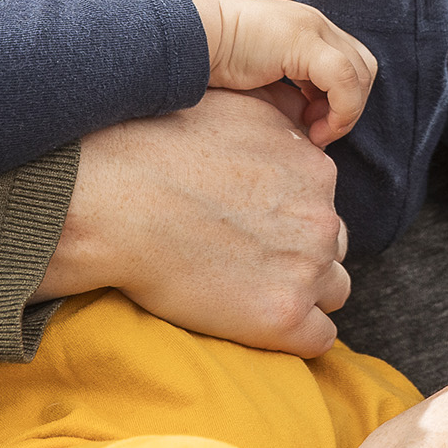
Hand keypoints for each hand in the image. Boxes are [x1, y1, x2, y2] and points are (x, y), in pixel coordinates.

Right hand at [38, 92, 350, 355]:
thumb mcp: (238, 108)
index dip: (292, 219)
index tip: (257, 227)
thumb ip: (283, 121)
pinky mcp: (283, 317)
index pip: (324, 204)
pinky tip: (259, 324)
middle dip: (301, 255)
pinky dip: (295, 335)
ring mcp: (305, 269)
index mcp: (316, 170)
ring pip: (332, 292)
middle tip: (249, 259)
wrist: (115, 202)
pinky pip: (318, 339)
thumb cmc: (159, 149)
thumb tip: (301, 122)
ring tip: (252, 291)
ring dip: (303, 294)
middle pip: (332, 248)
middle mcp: (321, 219)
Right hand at [186, 0, 376, 144]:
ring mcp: (312, 28)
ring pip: (362, 72)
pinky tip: (314, 128)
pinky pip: (344, 78)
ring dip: (347, 110)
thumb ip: (293, 95)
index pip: (352, 63)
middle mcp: (316, 24)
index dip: (343, 99)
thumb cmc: (214, 62)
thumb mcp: (264, 80)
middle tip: (320, 130)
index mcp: (308, 30)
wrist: (189, 37)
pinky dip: (341, 109)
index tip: (315, 124)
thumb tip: (312, 125)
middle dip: (350, 105)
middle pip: (365, 67)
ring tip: (317, 132)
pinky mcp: (303, 41)